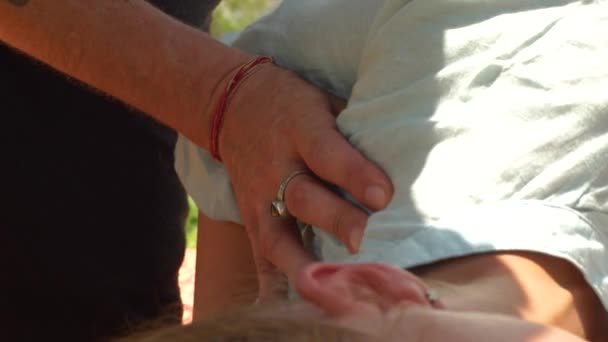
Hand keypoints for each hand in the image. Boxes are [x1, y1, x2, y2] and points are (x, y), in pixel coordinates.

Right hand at [217, 63, 393, 299]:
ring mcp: (258, 196)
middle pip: (304, 196)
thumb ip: (353, 127)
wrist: (230, 105)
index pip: (327, 152)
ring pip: (277, 234)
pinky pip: (258, 252)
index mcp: (300, 128)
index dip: (355, 174)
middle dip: (335, 220)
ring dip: (303, 264)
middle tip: (363, 241)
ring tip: (329, 290)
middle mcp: (276, 165)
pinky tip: (282, 307)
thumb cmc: (291, 100)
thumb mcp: (321, 98)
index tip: (383, 196)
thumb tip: (401, 155)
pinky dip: (270, 282)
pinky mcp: (250, 216)